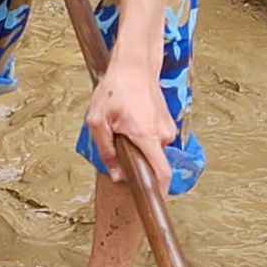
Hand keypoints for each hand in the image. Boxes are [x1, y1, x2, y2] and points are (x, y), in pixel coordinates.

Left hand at [85, 55, 177, 191]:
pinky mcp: (167, 121)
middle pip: (153, 161)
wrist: (134, 64)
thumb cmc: (115, 89)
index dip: (160, 190)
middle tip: (119, 143)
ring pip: (153, 148)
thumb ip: (106, 150)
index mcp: (147, 136)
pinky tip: (130, 119)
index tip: (153, 201)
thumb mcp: (98, 121)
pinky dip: (143, 136)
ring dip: (138, 145)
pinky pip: (155, 138)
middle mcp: (163, 134)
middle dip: (137, 159)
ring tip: (122, 124)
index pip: (162, 172)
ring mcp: (167, 127)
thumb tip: (116, 174)